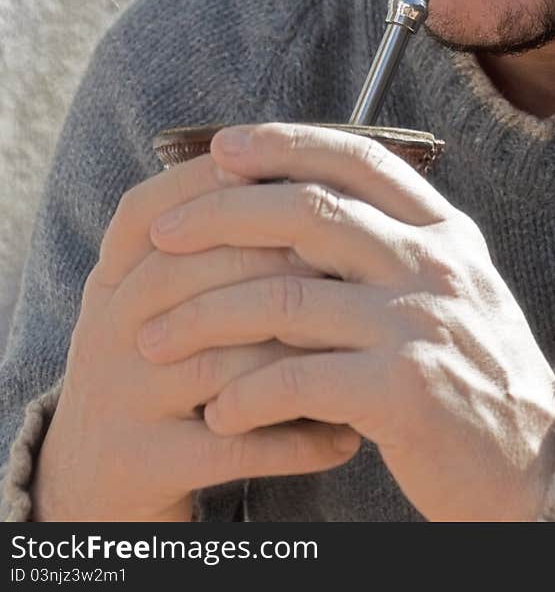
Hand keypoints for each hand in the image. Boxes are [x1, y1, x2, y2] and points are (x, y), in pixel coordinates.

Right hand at [33, 153, 360, 522]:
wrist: (92, 487)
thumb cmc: (158, 368)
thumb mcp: (158, 299)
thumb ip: (208, 242)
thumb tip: (307, 170)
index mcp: (113, 279)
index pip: (149, 210)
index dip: (213, 184)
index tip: (291, 172)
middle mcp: (106, 330)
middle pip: (189, 274)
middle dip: (277, 260)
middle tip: (351, 260)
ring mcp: (121, 398)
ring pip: (218, 360)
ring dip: (297, 355)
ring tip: (360, 347)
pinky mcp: (144, 463)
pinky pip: (233, 445)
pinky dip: (295, 440)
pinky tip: (345, 436)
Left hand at [139, 122, 554, 521]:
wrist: (534, 465)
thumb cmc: (468, 370)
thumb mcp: (445, 285)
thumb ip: (387, 241)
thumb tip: (290, 197)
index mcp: (442, 229)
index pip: (357, 157)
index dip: (284, 143)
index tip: (221, 146)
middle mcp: (433, 264)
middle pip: (308, 212)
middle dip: (221, 216)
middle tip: (162, 233)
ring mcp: (419, 324)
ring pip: (286, 298)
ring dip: (205, 318)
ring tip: (155, 339)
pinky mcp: (405, 392)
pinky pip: (297, 379)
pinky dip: (245, 394)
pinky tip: (218, 409)